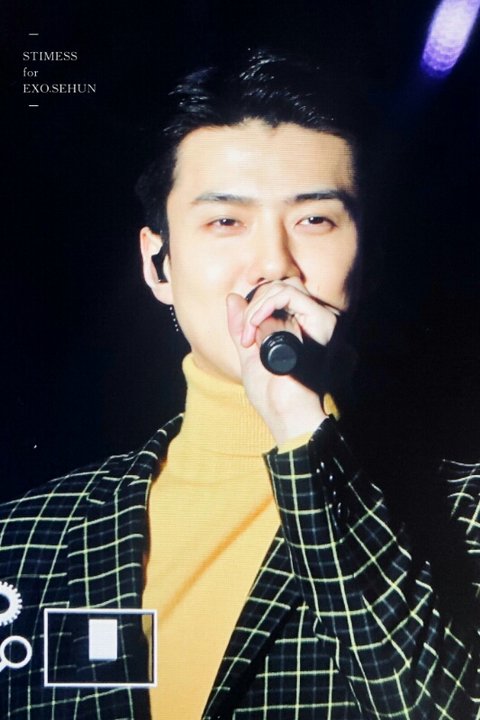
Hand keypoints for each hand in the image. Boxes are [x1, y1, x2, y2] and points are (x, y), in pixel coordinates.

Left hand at [226, 279, 339, 444]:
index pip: (277, 294)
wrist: (285, 417)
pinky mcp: (308, 326)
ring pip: (281, 290)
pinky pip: (282, 302)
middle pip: (282, 286)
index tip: (244, 334)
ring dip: (255, 308)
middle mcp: (309, 323)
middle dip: (255, 302)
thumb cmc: (271, 395)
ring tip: (247, 339)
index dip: (256, 304)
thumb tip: (233, 298)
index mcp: (298, 330)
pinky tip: (252, 340)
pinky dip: (259, 314)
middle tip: (244, 336)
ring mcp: (311, 324)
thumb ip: (242, 327)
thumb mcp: (249, 355)